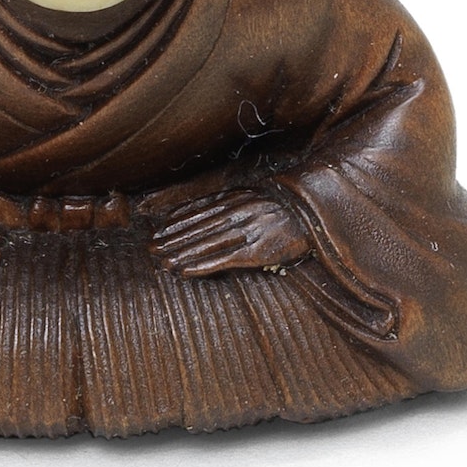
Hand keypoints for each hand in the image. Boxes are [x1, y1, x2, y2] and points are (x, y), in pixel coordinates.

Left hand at [150, 189, 309, 277]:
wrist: (315, 211)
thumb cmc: (283, 206)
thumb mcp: (253, 195)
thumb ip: (227, 202)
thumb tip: (199, 210)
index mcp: (234, 199)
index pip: (197, 212)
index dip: (175, 223)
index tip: (157, 232)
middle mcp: (236, 212)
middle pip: (197, 228)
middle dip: (172, 240)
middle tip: (151, 250)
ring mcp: (245, 231)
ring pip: (205, 244)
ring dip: (181, 254)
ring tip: (162, 263)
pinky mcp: (256, 251)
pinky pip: (222, 260)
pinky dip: (201, 265)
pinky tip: (185, 271)